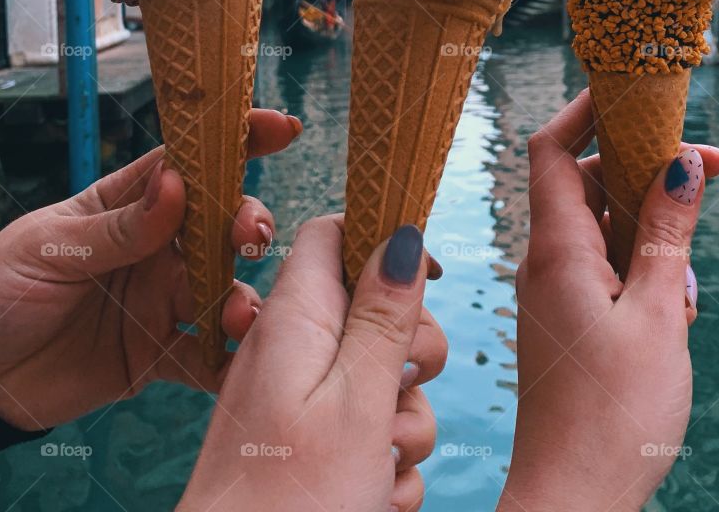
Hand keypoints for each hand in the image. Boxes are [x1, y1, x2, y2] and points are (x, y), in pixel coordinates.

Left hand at [0, 108, 301, 430]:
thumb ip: (118, 227)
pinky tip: (240, 363)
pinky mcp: (159, 352)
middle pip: (220, 224)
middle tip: (250, 234)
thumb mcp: (49, 248)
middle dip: (246, 222)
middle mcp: (157, 247)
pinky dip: (229, 359)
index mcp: (129, 204)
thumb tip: (179, 184)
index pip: (189, 163)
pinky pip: (204, 356)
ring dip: (242, 297)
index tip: (278, 126)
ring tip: (239, 315)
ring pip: (223, 288)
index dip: (235, 141)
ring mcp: (162, 299)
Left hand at [179, 218, 446, 511]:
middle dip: (412, 351)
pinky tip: (375, 494)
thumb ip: (383, 315)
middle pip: (375, 308)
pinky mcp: (312, 442)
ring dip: (404, 421)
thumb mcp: (357, 400)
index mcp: (297, 317)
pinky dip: (385, 460)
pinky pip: (371, 429)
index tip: (428, 278)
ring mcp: (304, 398)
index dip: (383, 239)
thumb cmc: (290, 502)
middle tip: (403, 388)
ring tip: (379, 464)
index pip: (335, 233)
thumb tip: (401, 235)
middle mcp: (297, 349)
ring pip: (383, 377)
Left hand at [498, 90, 718, 511]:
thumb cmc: (612, 412)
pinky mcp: (565, 312)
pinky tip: (671, 306)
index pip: (553, 149)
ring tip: (685, 284)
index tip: (635, 94)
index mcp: (556, 248)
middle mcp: (545, 258)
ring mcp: (552, 286)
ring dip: (650, 231)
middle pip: (587, 180)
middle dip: (645, 171)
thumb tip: (683, 163)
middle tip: (707, 177)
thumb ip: (668, 234)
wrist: (573, 494)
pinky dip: (640, 267)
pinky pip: (602, 263)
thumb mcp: (659, 314)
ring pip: (602, 224)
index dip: (587, 111)